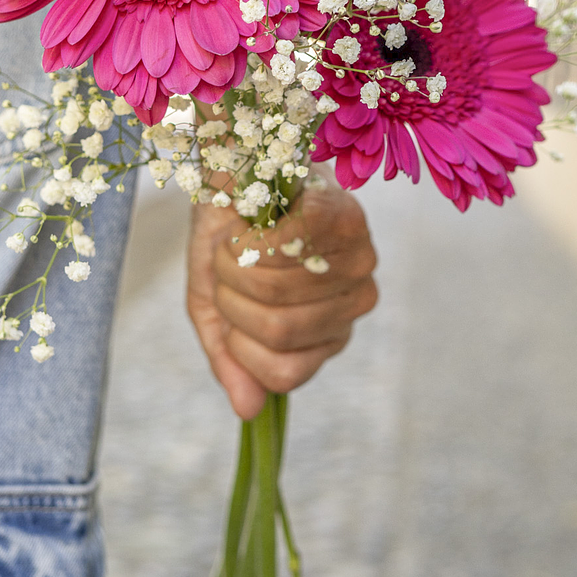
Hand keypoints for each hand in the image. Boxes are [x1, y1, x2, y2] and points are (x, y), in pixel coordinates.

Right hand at [186, 175, 377, 419]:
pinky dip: (251, 235)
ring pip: (280, 292)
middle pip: (279, 332)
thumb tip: (248, 412)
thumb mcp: (216, 303)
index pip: (284, 374)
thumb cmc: (230, 236)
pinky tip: (254, 221)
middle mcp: (357, 301)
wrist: (234, 164)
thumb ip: (231, 358)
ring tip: (238, 239)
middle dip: (232, 297)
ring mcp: (360, 259)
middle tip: (225, 263)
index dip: (237, 344)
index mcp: (328, 332)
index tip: (225, 304)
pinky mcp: (347, 215)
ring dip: (236, 263)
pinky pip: (288, 247)